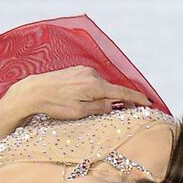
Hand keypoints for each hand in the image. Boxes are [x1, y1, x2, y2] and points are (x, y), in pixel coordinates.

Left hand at [7, 66, 152, 119]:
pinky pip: (92, 82)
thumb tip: (114, 105)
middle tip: (125, 111)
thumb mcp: (80, 112)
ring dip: (103, 96)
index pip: (122, 92)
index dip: (136, 98)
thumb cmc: (55, 104)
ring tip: (94, 108)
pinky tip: (85, 99)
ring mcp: (83, 71)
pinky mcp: (76, 71)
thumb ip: (100, 107)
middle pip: (112, 88)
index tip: (148, 101)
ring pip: (101, 86)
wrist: (33, 91)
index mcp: (95, 85)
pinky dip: (95, 91)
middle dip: (119, 100)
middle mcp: (92, 74)